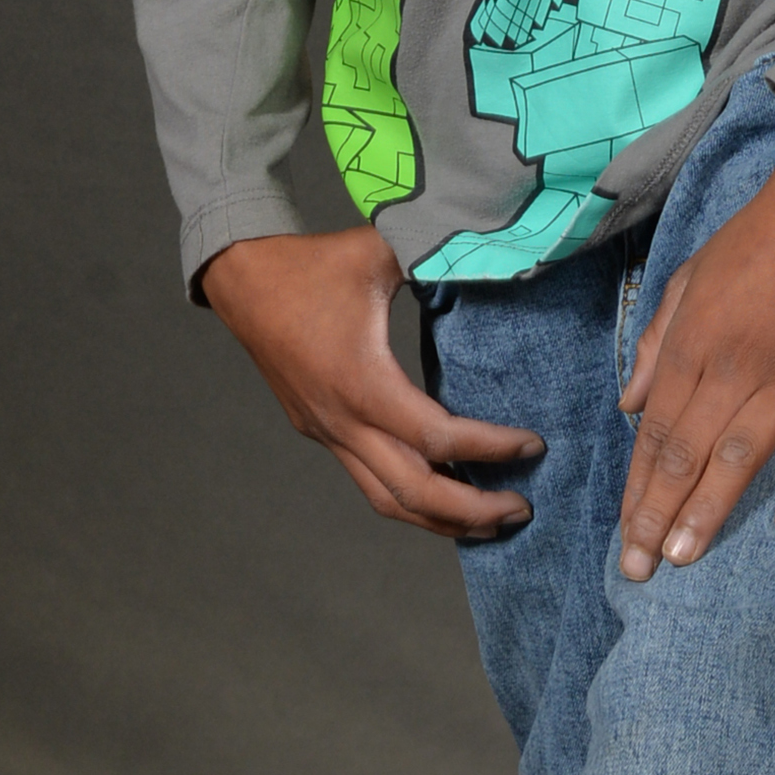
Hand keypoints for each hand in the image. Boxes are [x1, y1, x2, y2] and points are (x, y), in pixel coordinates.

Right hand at [199, 223, 543, 538]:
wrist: (241, 280)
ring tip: (489, 523)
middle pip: (413, 493)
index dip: (489, 448)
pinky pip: (369, 481)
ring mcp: (328, 433)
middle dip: (471, 511)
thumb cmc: (311, 265)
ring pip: (387, 499)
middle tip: (522, 510)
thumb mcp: (378, 252)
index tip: (533, 446)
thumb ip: (435, 255)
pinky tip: (441, 494)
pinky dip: (410, 498)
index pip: (436, 436)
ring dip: (440, 520)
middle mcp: (343, 421)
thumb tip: (492, 251)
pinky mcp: (320, 432)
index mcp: (362, 382)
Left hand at [617, 121, 774, 581]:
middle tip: (639, 571)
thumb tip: (628, 405)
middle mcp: (734, 366)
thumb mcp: (687, 277)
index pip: (654, 432)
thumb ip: (656, 342)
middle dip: (657, 517)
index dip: (637, 488)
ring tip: (683, 558)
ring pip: (740, 458)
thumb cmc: (755, 240)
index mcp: (693, 343)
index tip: (623, 536)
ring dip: (709, 513)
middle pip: (686, 455)